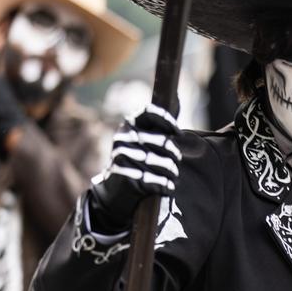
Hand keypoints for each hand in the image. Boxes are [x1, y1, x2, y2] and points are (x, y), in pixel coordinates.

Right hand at [88, 104, 181, 233]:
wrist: (113, 189)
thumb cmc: (133, 161)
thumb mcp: (139, 142)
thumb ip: (155, 128)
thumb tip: (177, 101)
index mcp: (128, 126)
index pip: (150, 113)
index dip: (167, 121)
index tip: (178, 133)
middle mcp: (123, 138)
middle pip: (162, 141)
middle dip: (174, 153)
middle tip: (178, 159)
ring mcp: (122, 156)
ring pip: (160, 161)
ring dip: (172, 170)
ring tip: (175, 175)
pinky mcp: (124, 175)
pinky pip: (153, 179)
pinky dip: (165, 184)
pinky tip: (169, 186)